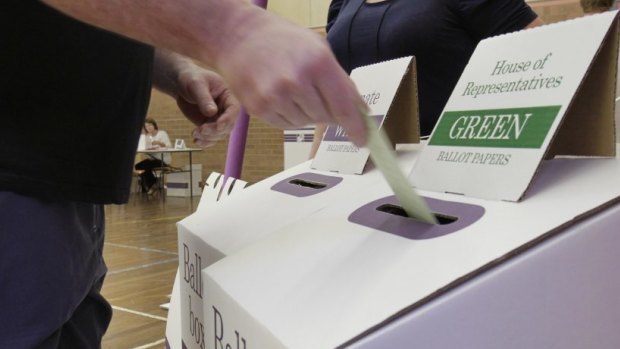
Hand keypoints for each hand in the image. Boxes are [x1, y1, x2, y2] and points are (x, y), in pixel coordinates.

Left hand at [153, 50, 240, 147]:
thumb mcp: (196, 84)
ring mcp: (217, 118)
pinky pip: (211, 137)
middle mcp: (225, 109)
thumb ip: (204, 98)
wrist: (181, 83)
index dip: (228, 119)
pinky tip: (197, 141)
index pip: (234, 109)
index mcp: (227, 96)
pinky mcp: (208, 125)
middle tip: (201, 130)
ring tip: (195, 134)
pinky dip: (205, 142)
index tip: (218, 125)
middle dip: (216, 131)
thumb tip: (212, 113)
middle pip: (228, 125)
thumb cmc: (191, 78)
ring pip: (219, 134)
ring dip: (209, 138)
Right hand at [212, 8, 367, 145]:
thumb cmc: (281, 40)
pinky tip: (281, 95)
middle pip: (325, 117)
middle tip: (315, 92)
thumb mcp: (318, 49)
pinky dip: (289, 115)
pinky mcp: (259, 108)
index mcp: (318, 63)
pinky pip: (287, 125)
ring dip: (306, 112)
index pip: (344, 107)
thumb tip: (359, 110)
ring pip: (306, 123)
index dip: (356, 127)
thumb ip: (340, 80)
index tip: (362, 140)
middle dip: (327, 111)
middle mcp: (297, 81)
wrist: (238, 36)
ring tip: (293, 88)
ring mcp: (275, 97)